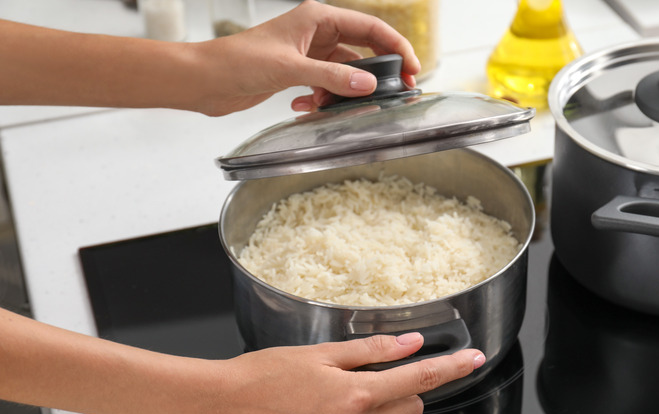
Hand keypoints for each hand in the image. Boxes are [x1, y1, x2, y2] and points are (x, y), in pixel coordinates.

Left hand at [0, 1, 418, 114]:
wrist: (204, 81)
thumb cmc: (236, 62)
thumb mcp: (290, 69)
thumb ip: (332, 77)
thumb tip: (369, 84)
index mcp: (318, 18)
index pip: (370, 28)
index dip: (395, 47)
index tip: (413, 69)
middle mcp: (316, 33)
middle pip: (361, 51)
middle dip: (375, 74)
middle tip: (395, 94)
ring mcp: (307, 55)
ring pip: (343, 74)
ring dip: (341, 93)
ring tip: (333, 106)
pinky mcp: (297, 75)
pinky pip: (325, 87)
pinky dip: (320, 100)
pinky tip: (303, 107)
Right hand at [202, 333, 484, 413]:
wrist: (225, 407)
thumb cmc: (266, 375)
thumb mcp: (322, 354)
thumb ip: (373, 351)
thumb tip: (412, 344)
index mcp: (357, 395)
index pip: (420, 380)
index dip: (452, 368)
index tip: (473, 359)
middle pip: (410, 407)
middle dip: (407, 388)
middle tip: (379, 372)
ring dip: (379, 405)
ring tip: (338, 390)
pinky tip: (329, 409)